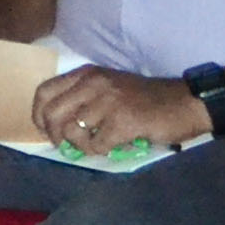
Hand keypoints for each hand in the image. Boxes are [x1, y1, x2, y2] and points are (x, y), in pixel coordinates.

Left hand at [30, 65, 202, 159]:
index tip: (45, 129)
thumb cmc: (146, 99)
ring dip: (81, 145)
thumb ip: (82, 98)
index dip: (38, 114)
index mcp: (87, 74)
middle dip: (55, 135)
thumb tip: (56, 126)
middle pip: (51, 113)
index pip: (44, 91)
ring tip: (96, 144)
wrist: (186, 103)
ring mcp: (108, 101)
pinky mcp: (123, 121)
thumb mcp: (109, 88)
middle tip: (67, 145)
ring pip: (72, 131)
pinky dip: (101, 150)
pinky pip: (96, 144)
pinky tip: (114, 146)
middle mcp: (93, 83)